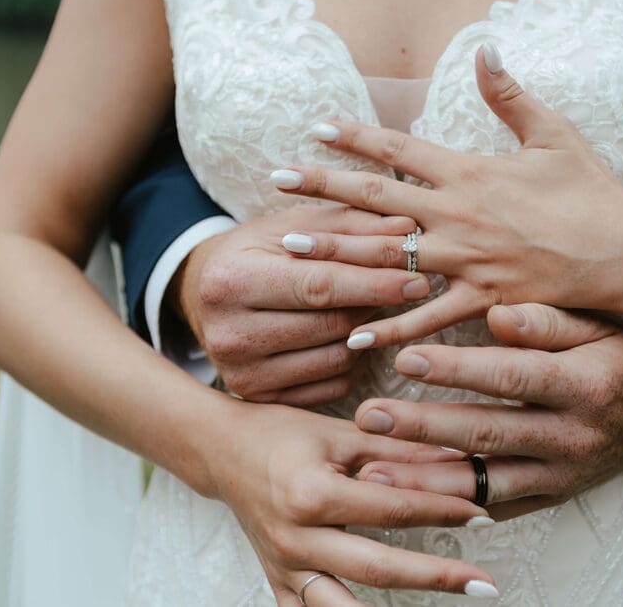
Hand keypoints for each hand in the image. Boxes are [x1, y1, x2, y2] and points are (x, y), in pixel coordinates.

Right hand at [172, 204, 430, 404]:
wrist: (204, 295)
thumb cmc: (257, 252)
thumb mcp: (294, 225)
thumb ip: (350, 224)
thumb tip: (407, 228)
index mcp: (231, 281)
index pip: (320, 286)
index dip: (374, 282)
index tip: (418, 276)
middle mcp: (230, 334)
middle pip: (332, 325)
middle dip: (378, 304)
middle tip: (413, 286)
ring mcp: (242, 374)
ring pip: (338, 358)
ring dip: (369, 332)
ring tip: (376, 305)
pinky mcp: (260, 398)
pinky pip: (333, 385)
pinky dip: (355, 360)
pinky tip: (355, 335)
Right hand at [202, 401, 499, 603]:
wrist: (221, 451)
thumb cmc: (279, 434)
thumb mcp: (339, 432)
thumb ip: (397, 449)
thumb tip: (455, 458)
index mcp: (311, 495)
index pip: (392, 509)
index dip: (442, 512)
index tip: (481, 515)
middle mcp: (295, 538)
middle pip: (377, 568)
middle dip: (435, 576)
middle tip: (483, 583)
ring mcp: (284, 567)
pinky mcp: (278, 582)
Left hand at [271, 43, 622, 348]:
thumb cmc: (591, 192)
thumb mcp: (552, 133)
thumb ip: (510, 94)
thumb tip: (484, 48)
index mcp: (470, 171)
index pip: (398, 149)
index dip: (353, 136)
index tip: (314, 128)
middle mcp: (457, 213)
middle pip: (375, 197)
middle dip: (322, 186)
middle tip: (275, 179)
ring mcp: (465, 259)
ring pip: (386, 254)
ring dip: (335, 250)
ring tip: (290, 248)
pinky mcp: (481, 299)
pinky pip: (426, 316)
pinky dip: (390, 328)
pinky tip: (352, 335)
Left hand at [350, 304, 622, 520]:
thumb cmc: (621, 356)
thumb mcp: (597, 325)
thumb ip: (546, 320)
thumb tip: (494, 313)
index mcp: (585, 386)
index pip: (513, 377)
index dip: (459, 371)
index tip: (405, 359)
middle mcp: (574, 438)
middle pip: (489, 434)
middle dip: (424, 428)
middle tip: (369, 417)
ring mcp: (562, 476)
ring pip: (486, 484)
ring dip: (426, 481)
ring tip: (372, 471)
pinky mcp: (551, 497)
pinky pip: (497, 507)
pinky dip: (453, 505)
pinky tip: (409, 496)